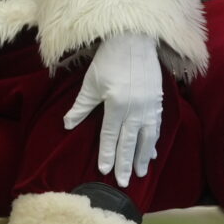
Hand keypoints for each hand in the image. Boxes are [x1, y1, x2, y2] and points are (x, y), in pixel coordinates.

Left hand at [63, 31, 163, 185]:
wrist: (134, 40)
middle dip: (125, 164)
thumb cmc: (109, 60)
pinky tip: (152, 152)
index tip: (104, 171)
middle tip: (124, 183)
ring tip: (141, 173)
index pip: (110, 136)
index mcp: (116, 105)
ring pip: (146, 138)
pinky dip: (153, 141)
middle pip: (129, 142)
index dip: (107, 154)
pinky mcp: (157, 101)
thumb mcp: (90, 82)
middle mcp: (135, 109)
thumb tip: (66, 124)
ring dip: (142, 157)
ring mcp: (149, 106)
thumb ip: (81, 107)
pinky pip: (156, 127)